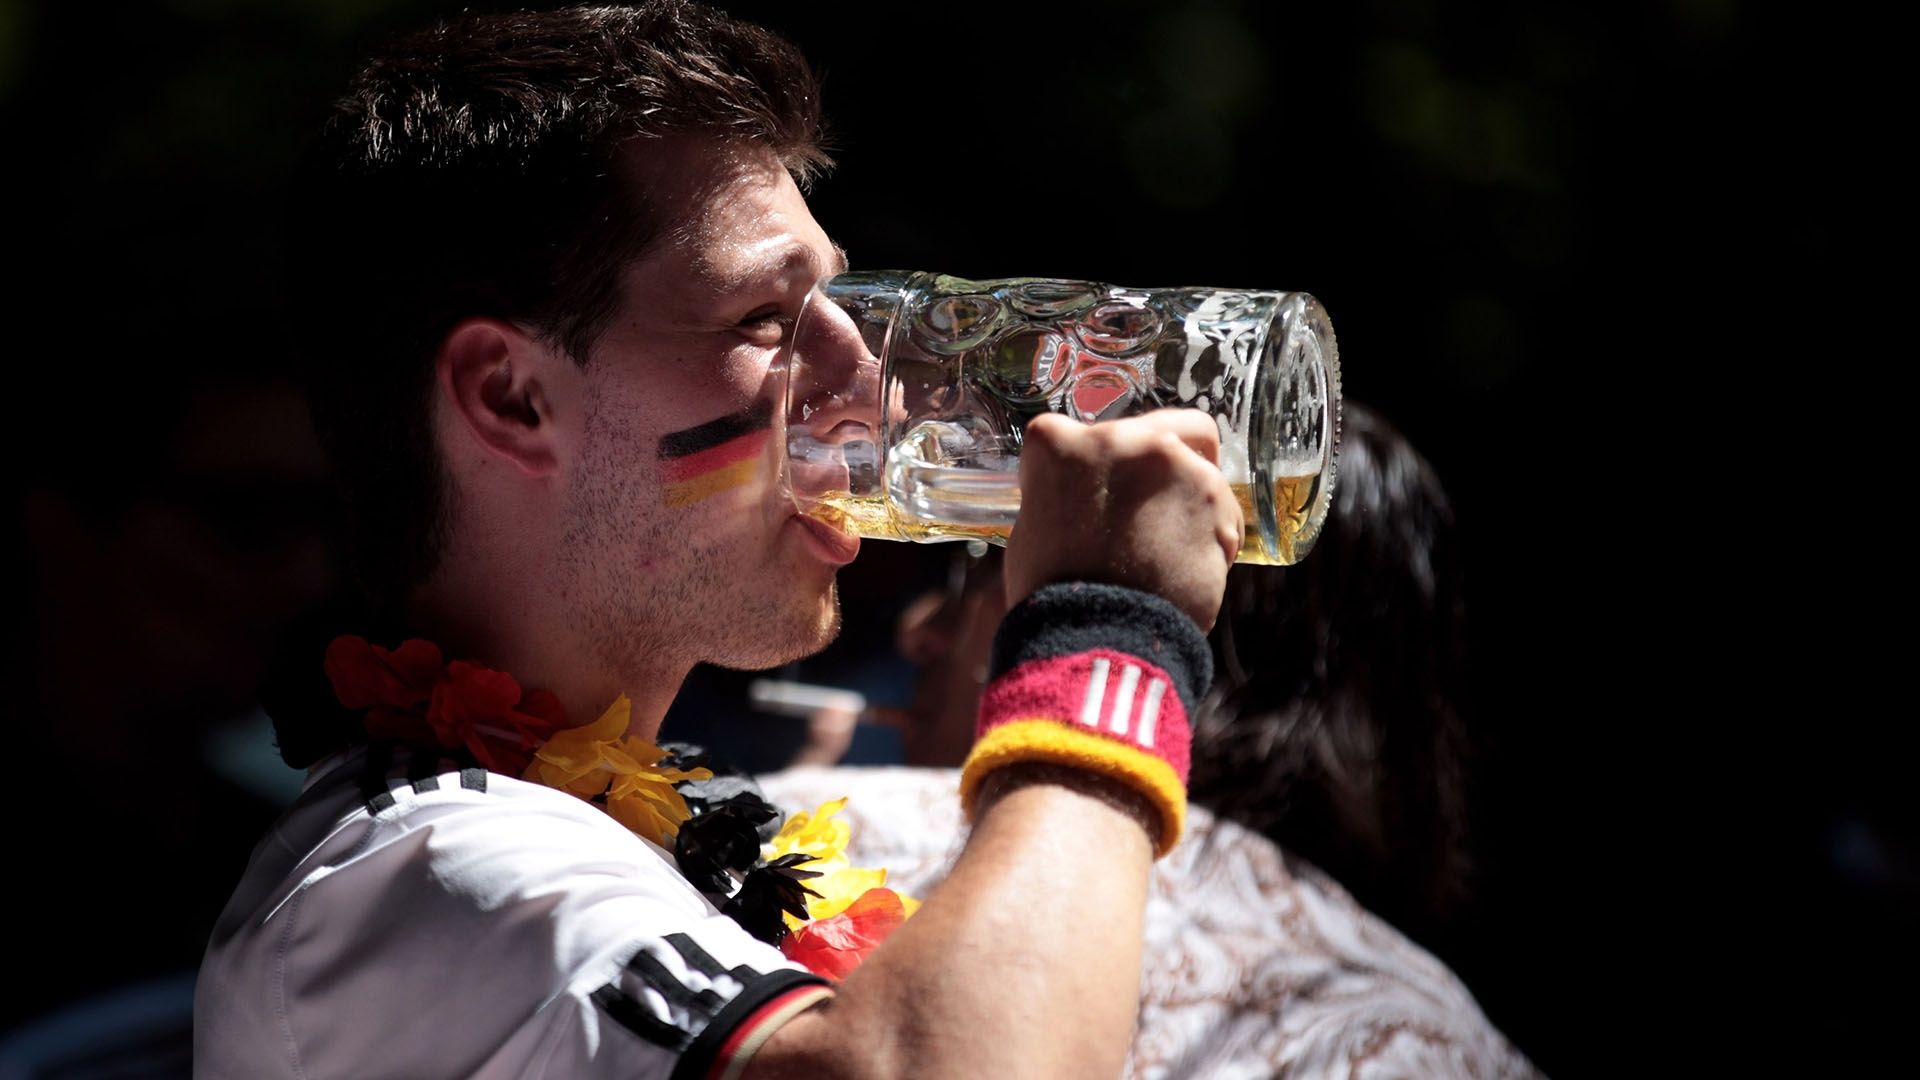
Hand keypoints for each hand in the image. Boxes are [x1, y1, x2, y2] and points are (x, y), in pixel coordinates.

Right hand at [1003, 410, 1239, 630]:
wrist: (1099, 637)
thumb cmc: (1053, 595)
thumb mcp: (1034, 531)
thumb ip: (1063, 498)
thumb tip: (1085, 503)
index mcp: (1058, 444)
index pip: (1082, 436)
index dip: (1095, 466)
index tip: (1096, 492)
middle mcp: (1118, 439)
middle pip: (1166, 430)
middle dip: (1168, 461)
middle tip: (1157, 501)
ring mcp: (1172, 464)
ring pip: (1203, 471)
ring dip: (1193, 504)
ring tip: (1172, 554)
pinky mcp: (1213, 500)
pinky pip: (1224, 512)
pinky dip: (1214, 536)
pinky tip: (1190, 568)